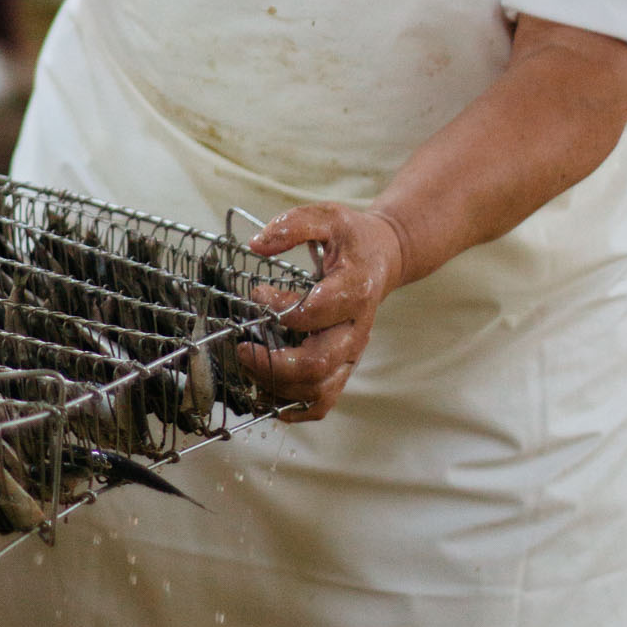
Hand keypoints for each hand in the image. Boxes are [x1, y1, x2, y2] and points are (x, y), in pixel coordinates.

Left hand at [237, 203, 404, 421]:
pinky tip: (266, 396)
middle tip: (242, 347)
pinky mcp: (344, 366)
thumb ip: (293, 226)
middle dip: (274, 361)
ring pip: (320, 388)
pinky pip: (324, 401)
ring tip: (248, 367)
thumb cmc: (351, 239)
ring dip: (278, 387)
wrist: (384, 257)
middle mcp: (356, 328)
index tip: (256, 292)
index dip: (279, 307)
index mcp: (354, 290)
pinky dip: (295, 408)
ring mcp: (351, 352)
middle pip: (318, 361)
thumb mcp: (326, 218)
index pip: (315, 311)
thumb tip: (256, 244)